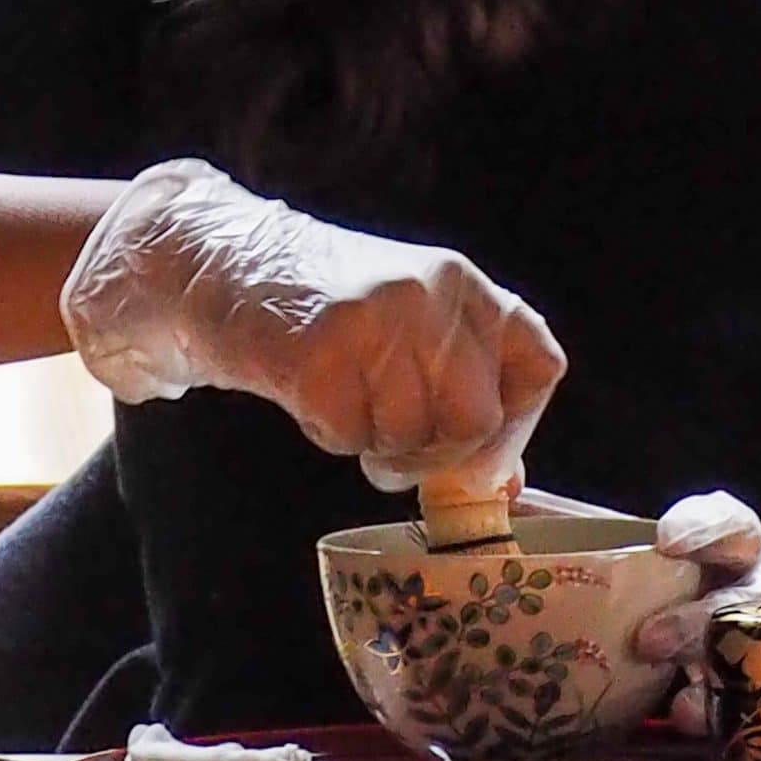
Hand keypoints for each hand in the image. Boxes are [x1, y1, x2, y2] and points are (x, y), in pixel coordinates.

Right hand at [59, 158, 564, 494]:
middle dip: (433, 455)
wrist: (221, 267)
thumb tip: (504, 493)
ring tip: (345, 401)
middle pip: (476, 420)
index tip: (476, 459)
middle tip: (390, 443)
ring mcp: (378, 319)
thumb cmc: (323, 312)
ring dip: (375, 446)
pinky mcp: (322, 351)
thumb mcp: (408, 332)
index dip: (517, 429)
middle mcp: (431, 292)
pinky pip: (349, 437)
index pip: (539, 366)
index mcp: (464, 283)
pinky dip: (329, 435)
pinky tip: (310, 394)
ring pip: (412, 439)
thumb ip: (461, 395)